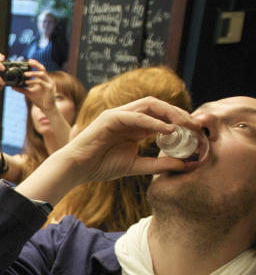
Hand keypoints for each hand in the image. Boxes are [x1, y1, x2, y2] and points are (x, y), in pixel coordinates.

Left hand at [16, 60, 56, 115]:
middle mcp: (47, 79)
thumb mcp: (29, 93)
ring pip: (42, 74)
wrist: (47, 109)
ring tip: (25, 74)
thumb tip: (13, 86)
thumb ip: (22, 89)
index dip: (35, 64)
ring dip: (33, 73)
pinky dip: (33, 81)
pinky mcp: (49, 88)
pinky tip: (27, 82)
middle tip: (28, 62)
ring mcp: (49, 83)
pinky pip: (41, 82)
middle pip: (43, 68)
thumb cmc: (40, 100)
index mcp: (44, 79)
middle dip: (36, 64)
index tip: (28, 61)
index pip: (40, 69)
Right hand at [61, 96, 192, 183]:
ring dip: (170, 113)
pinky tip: (168, 130)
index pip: (162, 116)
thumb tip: (184, 165)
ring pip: (150, 105)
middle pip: (159, 106)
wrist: (76, 169)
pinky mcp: (110, 118)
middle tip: (196, 126)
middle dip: (180, 114)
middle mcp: (128, 117)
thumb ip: (158, 164)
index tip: (196, 133)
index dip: (181, 121)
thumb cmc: (100, 166)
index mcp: (134, 127)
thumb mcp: (135, 166)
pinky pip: (136, 116)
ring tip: (185, 125)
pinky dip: (154, 122)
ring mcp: (118, 115)